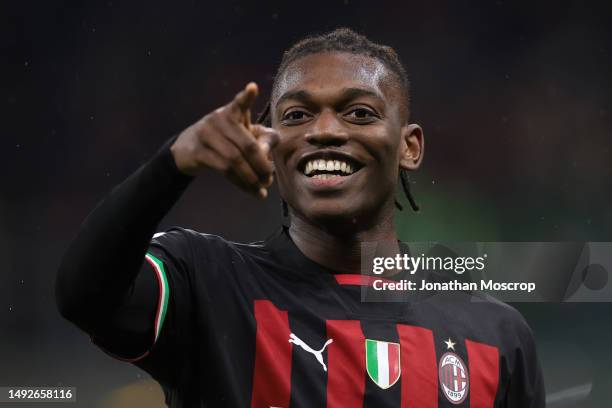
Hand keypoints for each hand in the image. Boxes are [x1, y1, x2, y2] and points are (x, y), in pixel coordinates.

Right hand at [170, 82, 278, 197]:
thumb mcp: (243, 134)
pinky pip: (224, 170)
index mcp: (231, 112)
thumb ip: (262, 139)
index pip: (240, 103)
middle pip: (246, 145)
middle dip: (262, 165)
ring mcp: (206, 135)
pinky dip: (241, 183)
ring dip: (251, 178)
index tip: (253, 88)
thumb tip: (268, 155)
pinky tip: (252, 192)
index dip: (246, 97)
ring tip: (262, 189)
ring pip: (235, 160)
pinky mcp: (198, 152)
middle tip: (269, 179)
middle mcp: (218, 120)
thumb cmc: (224, 140)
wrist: (187, 149)